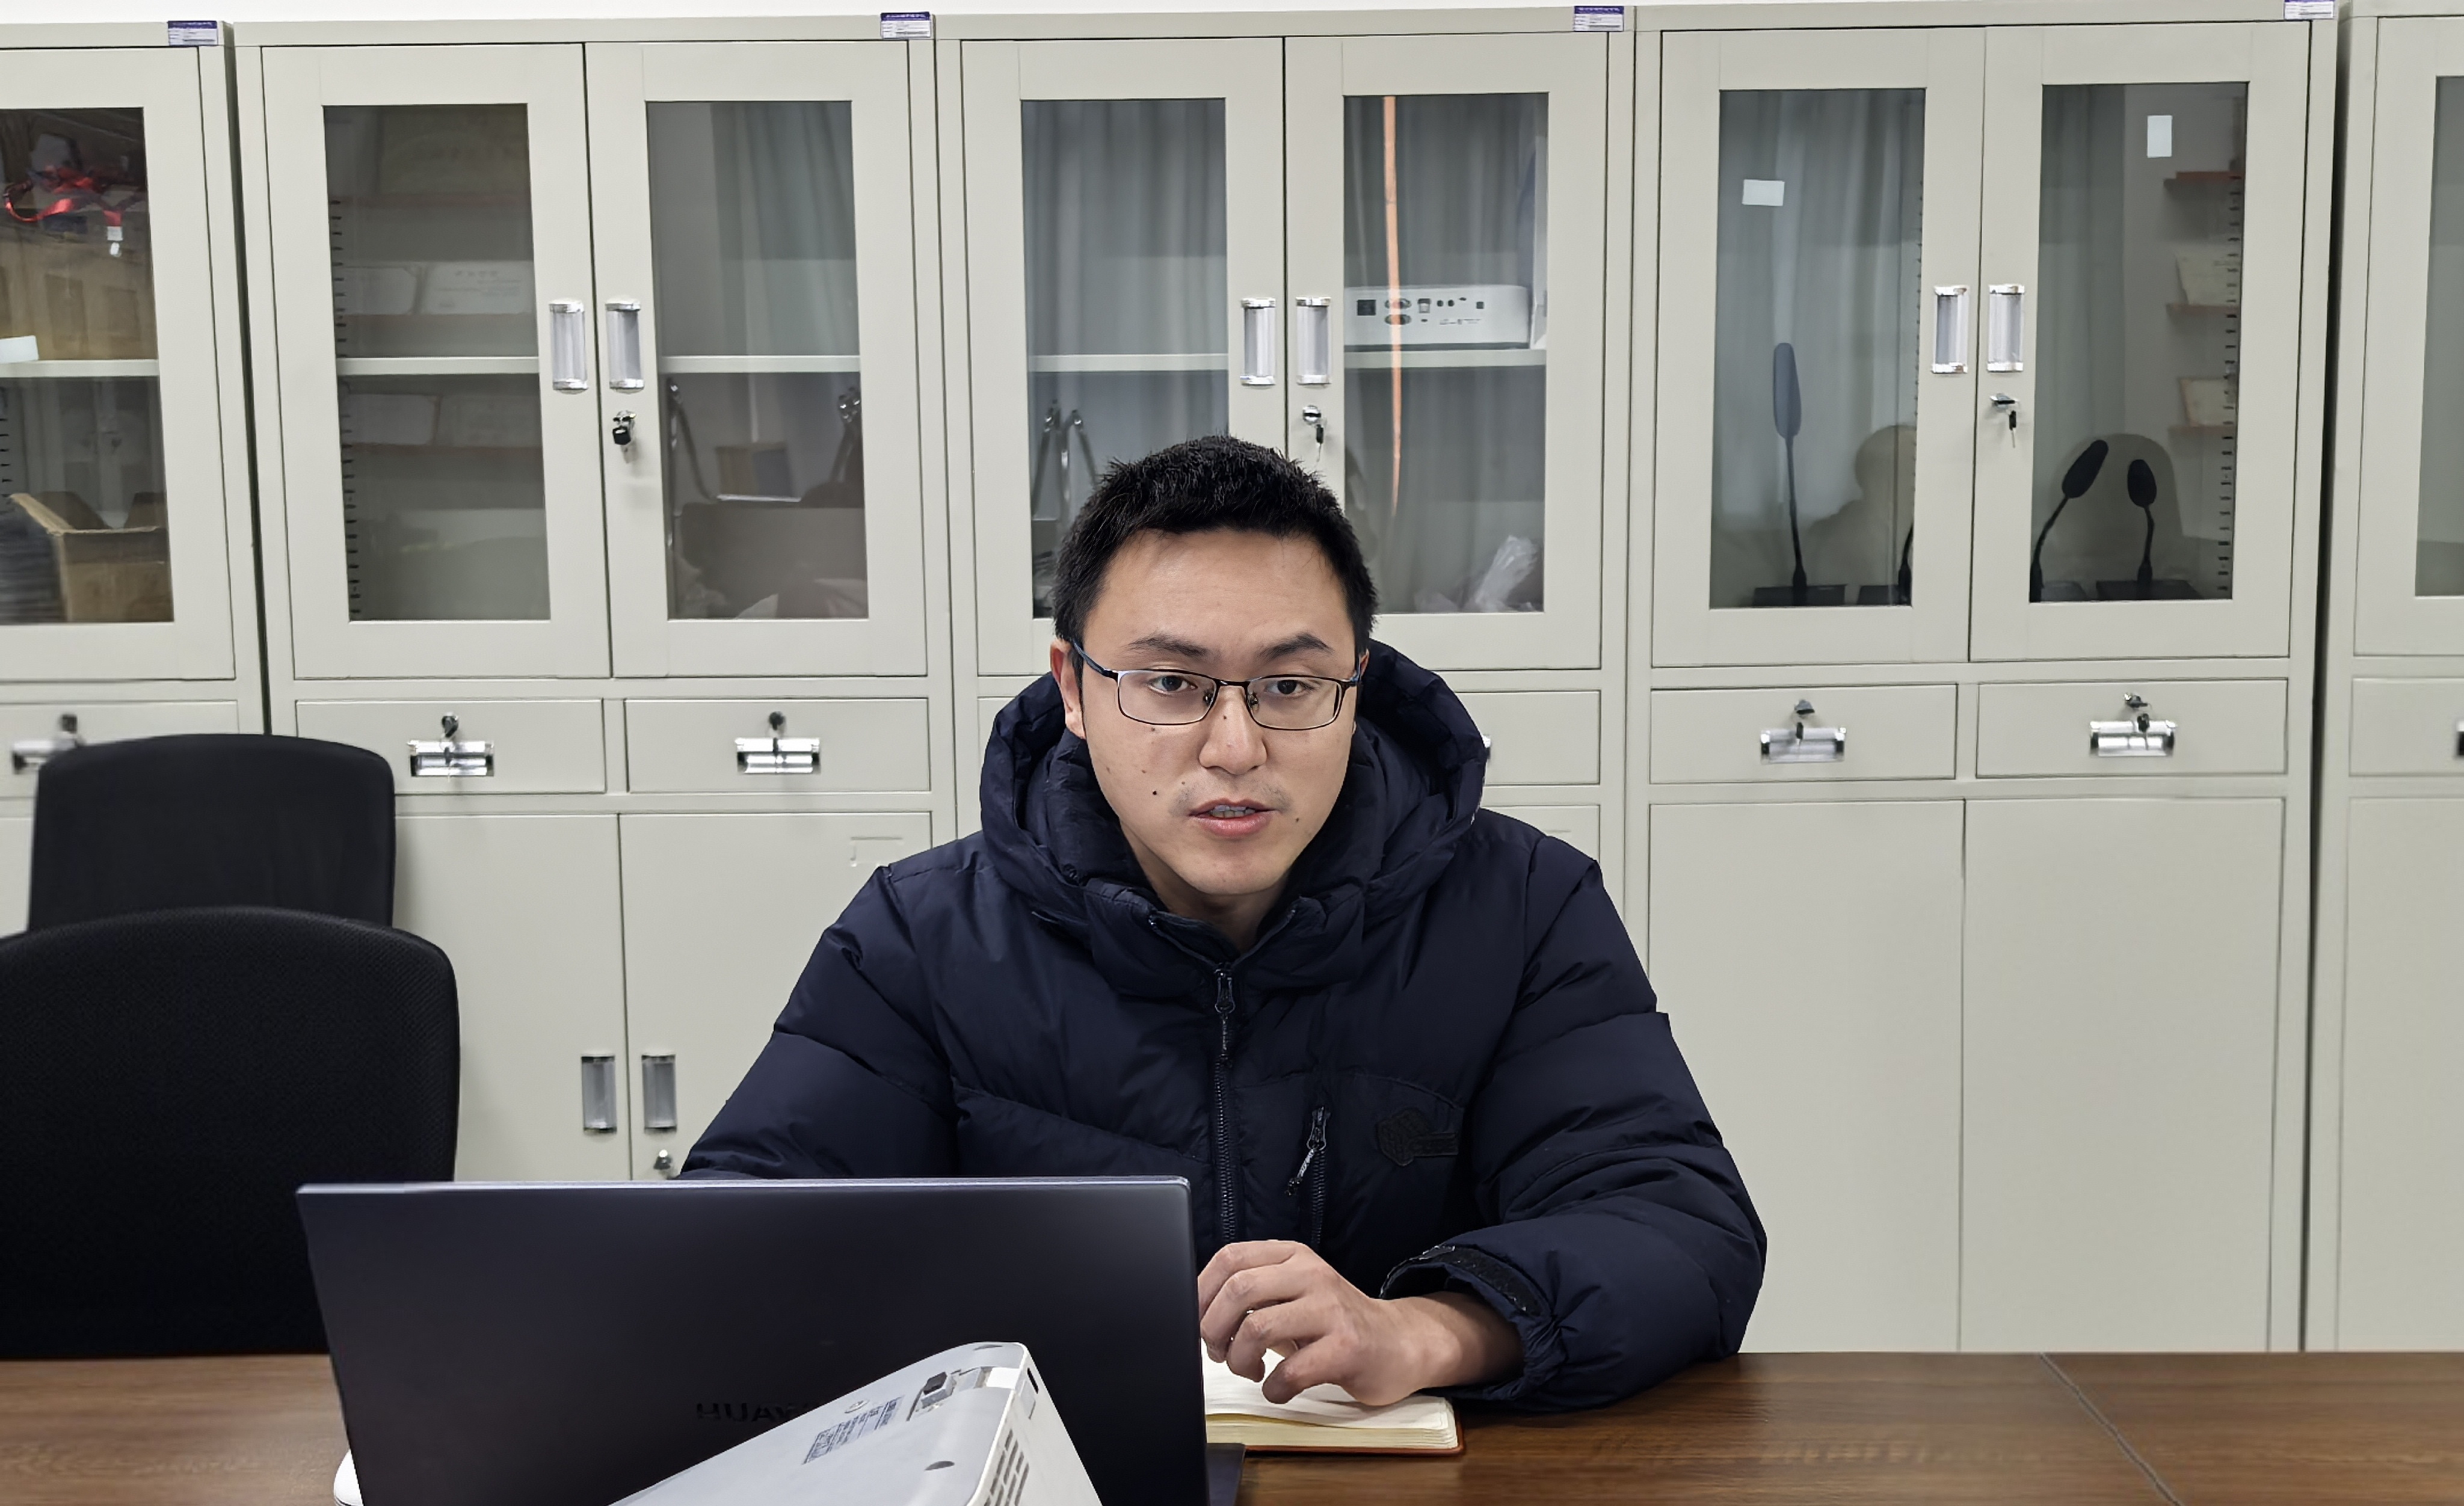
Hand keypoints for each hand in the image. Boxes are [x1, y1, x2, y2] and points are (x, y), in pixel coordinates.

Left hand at [1196, 1240, 1521, 1406]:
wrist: (1399, 1342)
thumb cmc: (1335, 1323)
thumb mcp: (1294, 1293)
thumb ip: (1253, 1293)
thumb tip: (1197, 1312)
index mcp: (1293, 1255)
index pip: (1230, 1258)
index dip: (1201, 1291)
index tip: (1196, 1320)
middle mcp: (1312, 1274)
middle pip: (1238, 1290)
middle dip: (1213, 1328)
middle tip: (1218, 1351)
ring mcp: (1330, 1309)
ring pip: (1258, 1328)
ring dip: (1239, 1360)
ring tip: (1249, 1369)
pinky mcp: (1346, 1347)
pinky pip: (1290, 1370)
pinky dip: (1273, 1388)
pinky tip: (1278, 1388)